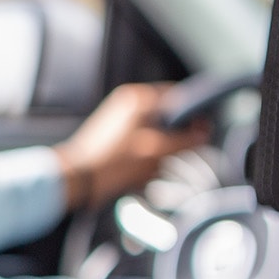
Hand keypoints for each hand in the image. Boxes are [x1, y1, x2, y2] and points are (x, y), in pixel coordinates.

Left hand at [54, 82, 210, 208]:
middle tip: (166, 160)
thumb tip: (204, 133)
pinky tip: (135, 175)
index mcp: (139, 97)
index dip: (194, 117)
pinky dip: (144, 160)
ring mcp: (119, 119)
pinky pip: (140, 145)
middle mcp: (128, 103)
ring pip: (155, 135)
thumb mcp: (154, 152)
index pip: (180, 98)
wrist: (73, 181)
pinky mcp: (112, 137)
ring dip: (157, 155)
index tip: (201, 135)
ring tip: (145, 171)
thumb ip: (184, 140)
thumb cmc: (110, 165)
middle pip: (168, 119)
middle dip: (172, 142)